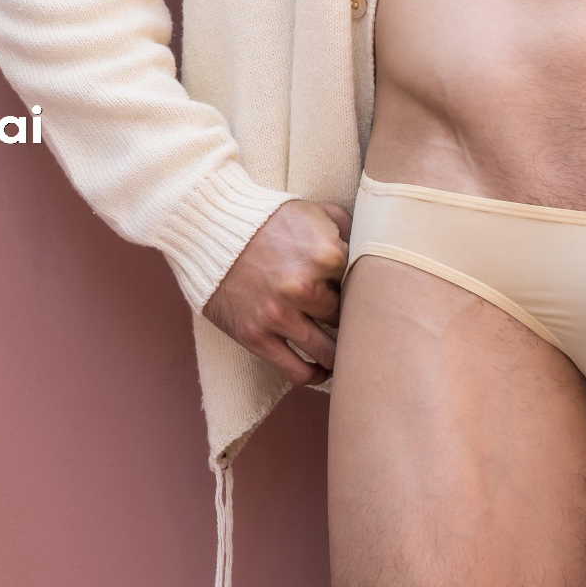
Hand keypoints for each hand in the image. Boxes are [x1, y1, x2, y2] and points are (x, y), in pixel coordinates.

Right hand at [202, 199, 352, 386]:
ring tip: (343, 354)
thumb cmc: (266, 218)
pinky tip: (319, 369)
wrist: (210, 227)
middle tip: (354, 324)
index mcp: (325, 254)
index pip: (364, 287)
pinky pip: (296, 371)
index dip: (363, 292)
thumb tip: (374, 249)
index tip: (361, 297)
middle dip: (350, 321)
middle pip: (347, 320)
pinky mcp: (255, 335)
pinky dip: (314, 375)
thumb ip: (349, 228)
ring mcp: (278, 314)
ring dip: (339, 355)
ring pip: (327, 352)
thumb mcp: (313, 211)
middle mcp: (304, 287)